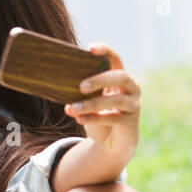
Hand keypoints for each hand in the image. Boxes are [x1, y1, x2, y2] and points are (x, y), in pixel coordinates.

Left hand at [64, 43, 140, 167]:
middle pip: (120, 76)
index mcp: (118, 78)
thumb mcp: (89, 102)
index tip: (90, 48)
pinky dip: (94, 118)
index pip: (115, 58)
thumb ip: (81, 91)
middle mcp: (131, 88)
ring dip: (92, 104)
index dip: (105, 51)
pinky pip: (114, 118)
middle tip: (81, 86)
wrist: (111, 143)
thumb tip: (57, 81)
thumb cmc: (98, 116)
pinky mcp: (132, 123)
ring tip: (72, 108)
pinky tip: (79, 119)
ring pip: (116, 100)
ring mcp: (133, 105)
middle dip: (100, 80)